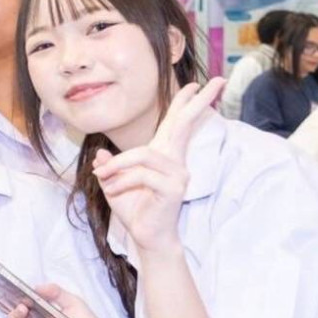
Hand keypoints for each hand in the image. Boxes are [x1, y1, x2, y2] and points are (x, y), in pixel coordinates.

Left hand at [94, 78, 224, 255]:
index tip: (197, 84)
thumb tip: (101, 154)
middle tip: (216, 81)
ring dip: (117, 165)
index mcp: (164, 155)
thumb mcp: (114, 183)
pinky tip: (113, 189)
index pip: (175, 125)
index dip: (185, 104)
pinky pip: (141, 175)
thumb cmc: (134, 208)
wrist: (146, 236)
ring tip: (103, 176)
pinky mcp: (174, 188)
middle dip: (197, 103)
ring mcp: (178, 174)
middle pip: (184, 125)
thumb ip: (109, 166)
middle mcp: (175, 161)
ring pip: (142, 155)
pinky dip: (121, 180)